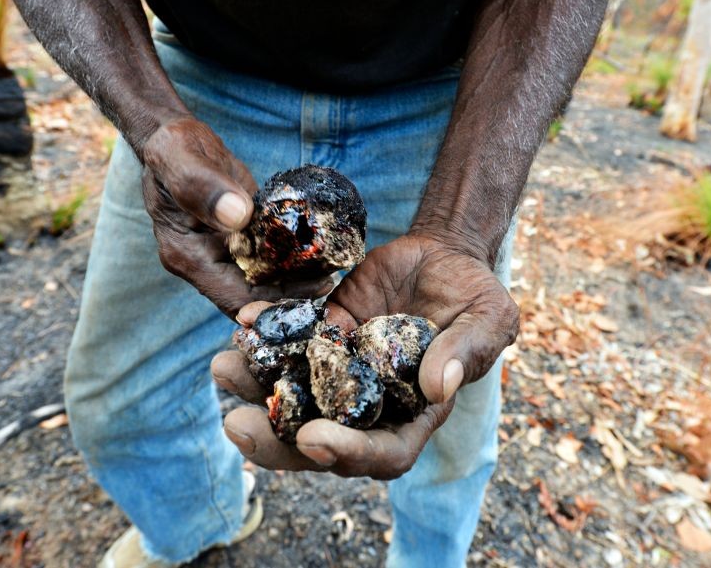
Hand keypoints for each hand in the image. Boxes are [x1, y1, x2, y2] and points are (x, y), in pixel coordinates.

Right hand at [140, 118, 331, 315]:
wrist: (177, 142)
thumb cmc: (173, 148)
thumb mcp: (180, 158)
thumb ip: (203, 186)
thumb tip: (238, 216)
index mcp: (186, 256)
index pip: (234, 297)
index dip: (275, 300)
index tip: (315, 287)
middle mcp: (204, 264)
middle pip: (253, 298)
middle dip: (293, 295)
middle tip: (334, 280)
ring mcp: (222, 255)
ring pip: (263, 283)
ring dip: (296, 281)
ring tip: (334, 267)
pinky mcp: (240, 242)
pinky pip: (267, 260)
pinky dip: (292, 259)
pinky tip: (321, 251)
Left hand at [212, 234, 518, 478]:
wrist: (445, 257)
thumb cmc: (475, 296)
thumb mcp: (488, 320)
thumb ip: (465, 352)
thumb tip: (437, 387)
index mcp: (414, 415)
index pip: (383, 453)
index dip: (349, 453)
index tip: (314, 436)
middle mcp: (369, 403)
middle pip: (319, 441)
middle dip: (274, 441)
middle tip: (236, 423)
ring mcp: (340, 370)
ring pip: (291, 394)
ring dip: (254, 387)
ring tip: (223, 367)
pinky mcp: (322, 333)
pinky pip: (288, 340)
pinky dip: (264, 334)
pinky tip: (245, 320)